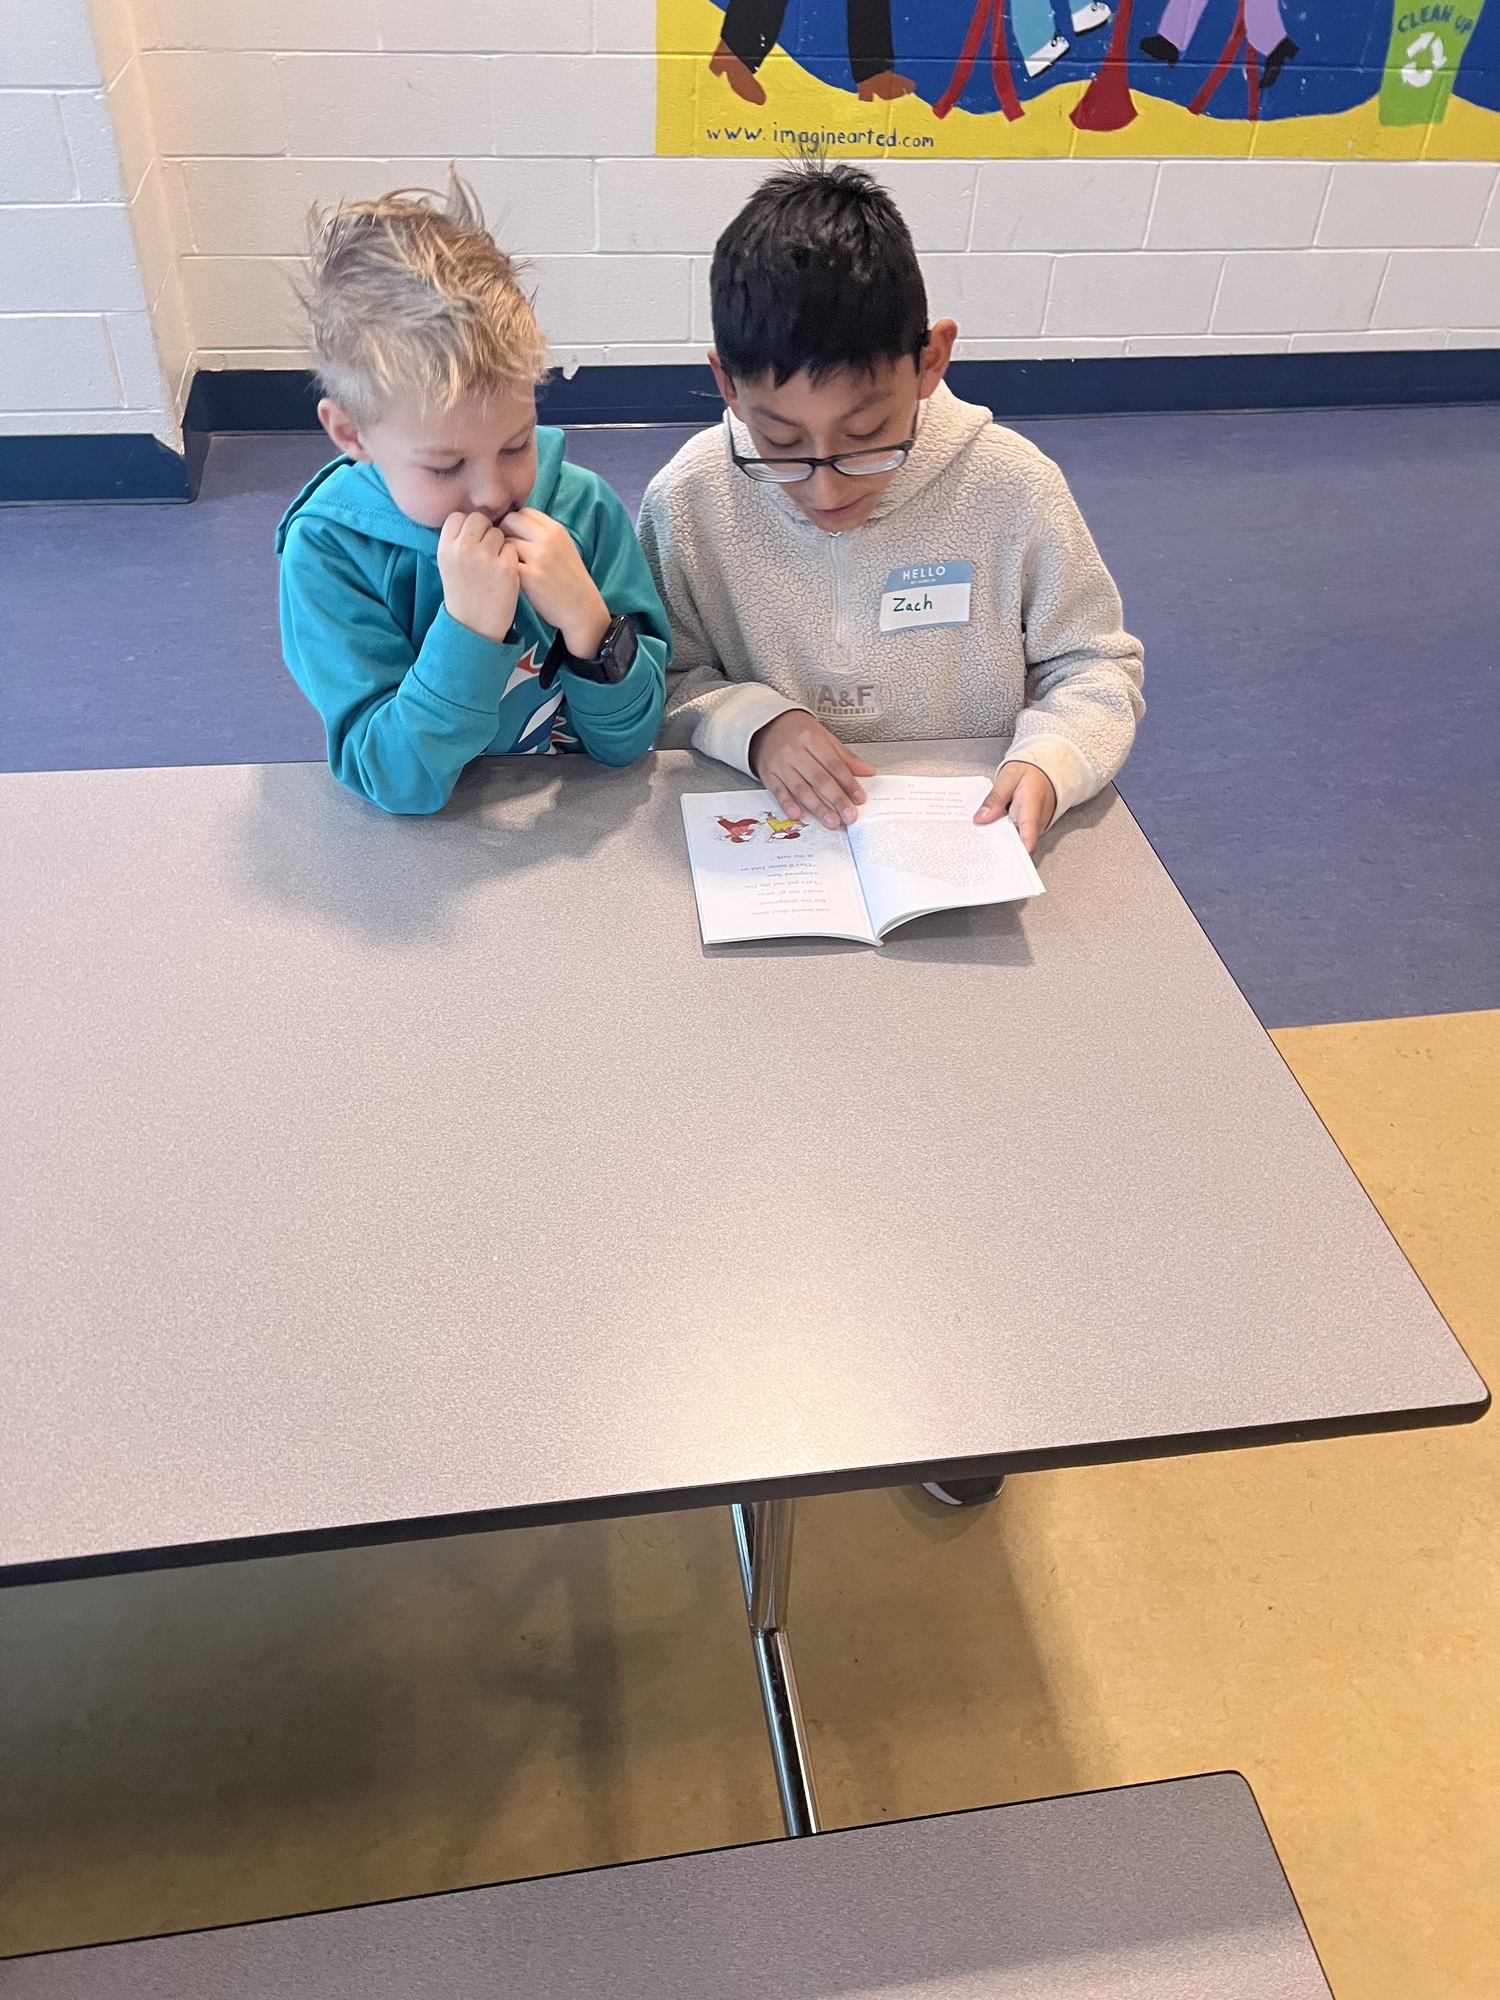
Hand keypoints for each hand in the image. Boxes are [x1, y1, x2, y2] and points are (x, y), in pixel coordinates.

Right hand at [437, 511, 520, 643]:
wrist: (474, 626)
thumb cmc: (462, 593)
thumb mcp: (447, 564)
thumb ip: (456, 540)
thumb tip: (473, 518)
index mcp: (445, 547)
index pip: (458, 516)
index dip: (468, 526)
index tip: (472, 541)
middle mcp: (463, 549)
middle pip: (480, 519)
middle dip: (485, 531)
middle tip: (486, 552)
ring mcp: (485, 557)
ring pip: (498, 531)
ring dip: (499, 544)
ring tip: (494, 564)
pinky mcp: (506, 567)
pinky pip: (512, 547)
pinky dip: (511, 557)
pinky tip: (505, 572)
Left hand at [500, 507, 610, 659]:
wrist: (582, 608)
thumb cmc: (570, 579)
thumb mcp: (564, 547)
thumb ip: (543, 534)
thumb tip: (514, 523)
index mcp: (556, 529)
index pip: (524, 512)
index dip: (514, 522)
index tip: (513, 536)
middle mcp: (548, 539)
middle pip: (510, 520)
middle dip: (503, 532)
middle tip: (506, 550)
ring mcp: (538, 557)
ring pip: (505, 541)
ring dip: (502, 552)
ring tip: (508, 565)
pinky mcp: (529, 577)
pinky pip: (504, 562)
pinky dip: (503, 568)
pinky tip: (509, 577)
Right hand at [749, 710, 875, 829]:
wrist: (766, 726)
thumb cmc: (798, 732)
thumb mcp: (824, 737)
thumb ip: (845, 757)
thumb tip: (867, 771)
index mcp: (811, 738)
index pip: (833, 764)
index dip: (848, 782)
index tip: (859, 798)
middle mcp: (795, 751)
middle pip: (819, 778)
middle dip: (836, 799)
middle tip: (848, 815)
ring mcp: (780, 764)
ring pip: (801, 788)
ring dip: (817, 807)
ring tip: (831, 821)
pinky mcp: (769, 775)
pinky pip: (778, 792)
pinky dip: (788, 804)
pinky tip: (797, 815)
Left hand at [974, 760, 1055, 851]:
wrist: (1046, 771)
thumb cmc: (1030, 772)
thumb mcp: (1009, 777)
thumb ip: (995, 798)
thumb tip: (981, 818)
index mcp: (1031, 806)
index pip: (1028, 833)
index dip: (1018, 849)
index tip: (1007, 858)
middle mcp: (1036, 821)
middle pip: (1018, 842)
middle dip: (1000, 845)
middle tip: (979, 843)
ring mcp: (1035, 827)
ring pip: (1015, 840)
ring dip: (1000, 838)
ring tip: (983, 834)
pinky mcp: (1031, 828)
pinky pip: (1016, 835)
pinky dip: (1004, 833)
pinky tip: (992, 827)